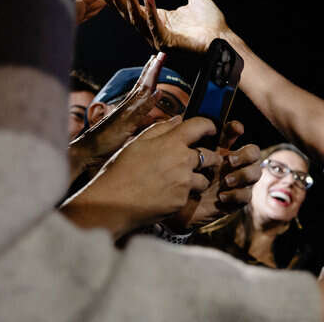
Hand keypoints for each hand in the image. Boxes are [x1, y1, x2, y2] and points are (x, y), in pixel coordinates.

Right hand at [61, 116, 221, 237]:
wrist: (111, 204)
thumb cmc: (120, 172)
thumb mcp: (136, 144)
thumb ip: (160, 129)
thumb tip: (178, 119)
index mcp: (171, 143)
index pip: (201, 125)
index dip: (209, 126)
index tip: (211, 130)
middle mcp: (182, 161)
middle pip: (211, 155)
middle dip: (211, 157)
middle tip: (202, 161)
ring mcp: (184, 182)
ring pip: (204, 178)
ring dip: (198, 179)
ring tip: (181, 181)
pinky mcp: (182, 200)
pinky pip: (191, 195)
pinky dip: (184, 194)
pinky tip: (168, 195)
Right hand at [68, 53, 165, 177]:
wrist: (85, 152)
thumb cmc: (105, 143)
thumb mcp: (127, 129)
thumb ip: (138, 120)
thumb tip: (153, 115)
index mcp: (127, 107)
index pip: (141, 86)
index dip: (150, 74)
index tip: (158, 61)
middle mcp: (125, 107)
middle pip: (141, 84)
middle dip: (152, 69)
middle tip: (162, 55)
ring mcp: (124, 113)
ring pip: (140, 91)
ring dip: (151, 77)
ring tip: (159, 63)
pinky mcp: (123, 123)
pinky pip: (138, 110)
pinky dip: (148, 100)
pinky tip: (157, 92)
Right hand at [102, 0, 227, 52]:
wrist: (224, 38)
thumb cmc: (212, 23)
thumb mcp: (196, 0)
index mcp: (158, 20)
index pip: (133, 7)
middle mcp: (155, 30)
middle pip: (130, 13)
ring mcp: (159, 38)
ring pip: (139, 19)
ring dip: (130, 1)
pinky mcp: (166, 44)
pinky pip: (154, 26)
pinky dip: (150, 11)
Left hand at [164, 120, 260, 230]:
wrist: (167, 206)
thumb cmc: (169, 178)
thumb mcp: (170, 155)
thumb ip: (175, 136)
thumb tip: (179, 117)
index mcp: (217, 149)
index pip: (233, 134)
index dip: (236, 129)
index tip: (234, 129)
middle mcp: (230, 164)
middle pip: (252, 152)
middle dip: (246, 153)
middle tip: (229, 159)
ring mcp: (234, 182)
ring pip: (255, 173)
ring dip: (244, 174)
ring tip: (226, 179)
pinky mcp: (233, 201)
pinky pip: (246, 196)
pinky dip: (236, 194)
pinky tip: (221, 196)